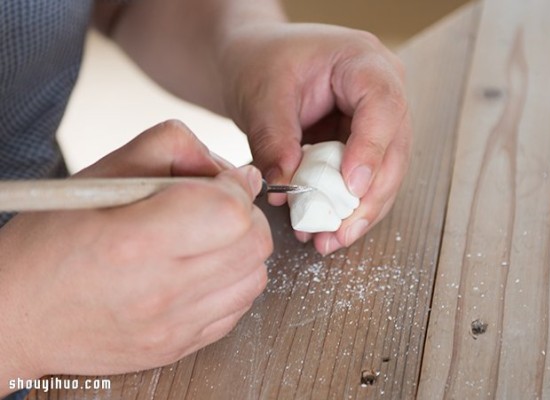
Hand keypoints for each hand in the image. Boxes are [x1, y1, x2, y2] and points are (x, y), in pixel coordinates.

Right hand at [0, 120, 271, 383]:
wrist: (16, 315)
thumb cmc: (49, 243)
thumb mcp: (100, 174)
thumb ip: (170, 149)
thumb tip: (232, 168)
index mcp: (135, 241)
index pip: (231, 211)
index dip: (236, 187)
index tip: (224, 181)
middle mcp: (159, 290)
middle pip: (254, 244)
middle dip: (245, 216)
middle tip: (217, 207)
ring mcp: (171, 327)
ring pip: (254, 278)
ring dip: (242, 250)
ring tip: (206, 240)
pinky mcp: (177, 347)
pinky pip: (237, 310)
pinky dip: (230, 283)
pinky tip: (199, 271)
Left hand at [218, 23, 411, 254]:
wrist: (257, 62)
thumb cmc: (262, 62)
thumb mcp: (261, 95)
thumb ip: (274, 139)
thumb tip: (287, 188)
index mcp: (363, 61)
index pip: (383, 105)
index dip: (371, 149)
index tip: (351, 187)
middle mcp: (381, 91)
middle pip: (394, 149)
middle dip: (369, 197)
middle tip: (340, 231)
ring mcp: (376, 121)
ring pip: (385, 173)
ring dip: (359, 212)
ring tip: (329, 241)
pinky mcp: (362, 145)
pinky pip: (364, 181)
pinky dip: (346, 209)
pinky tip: (326, 231)